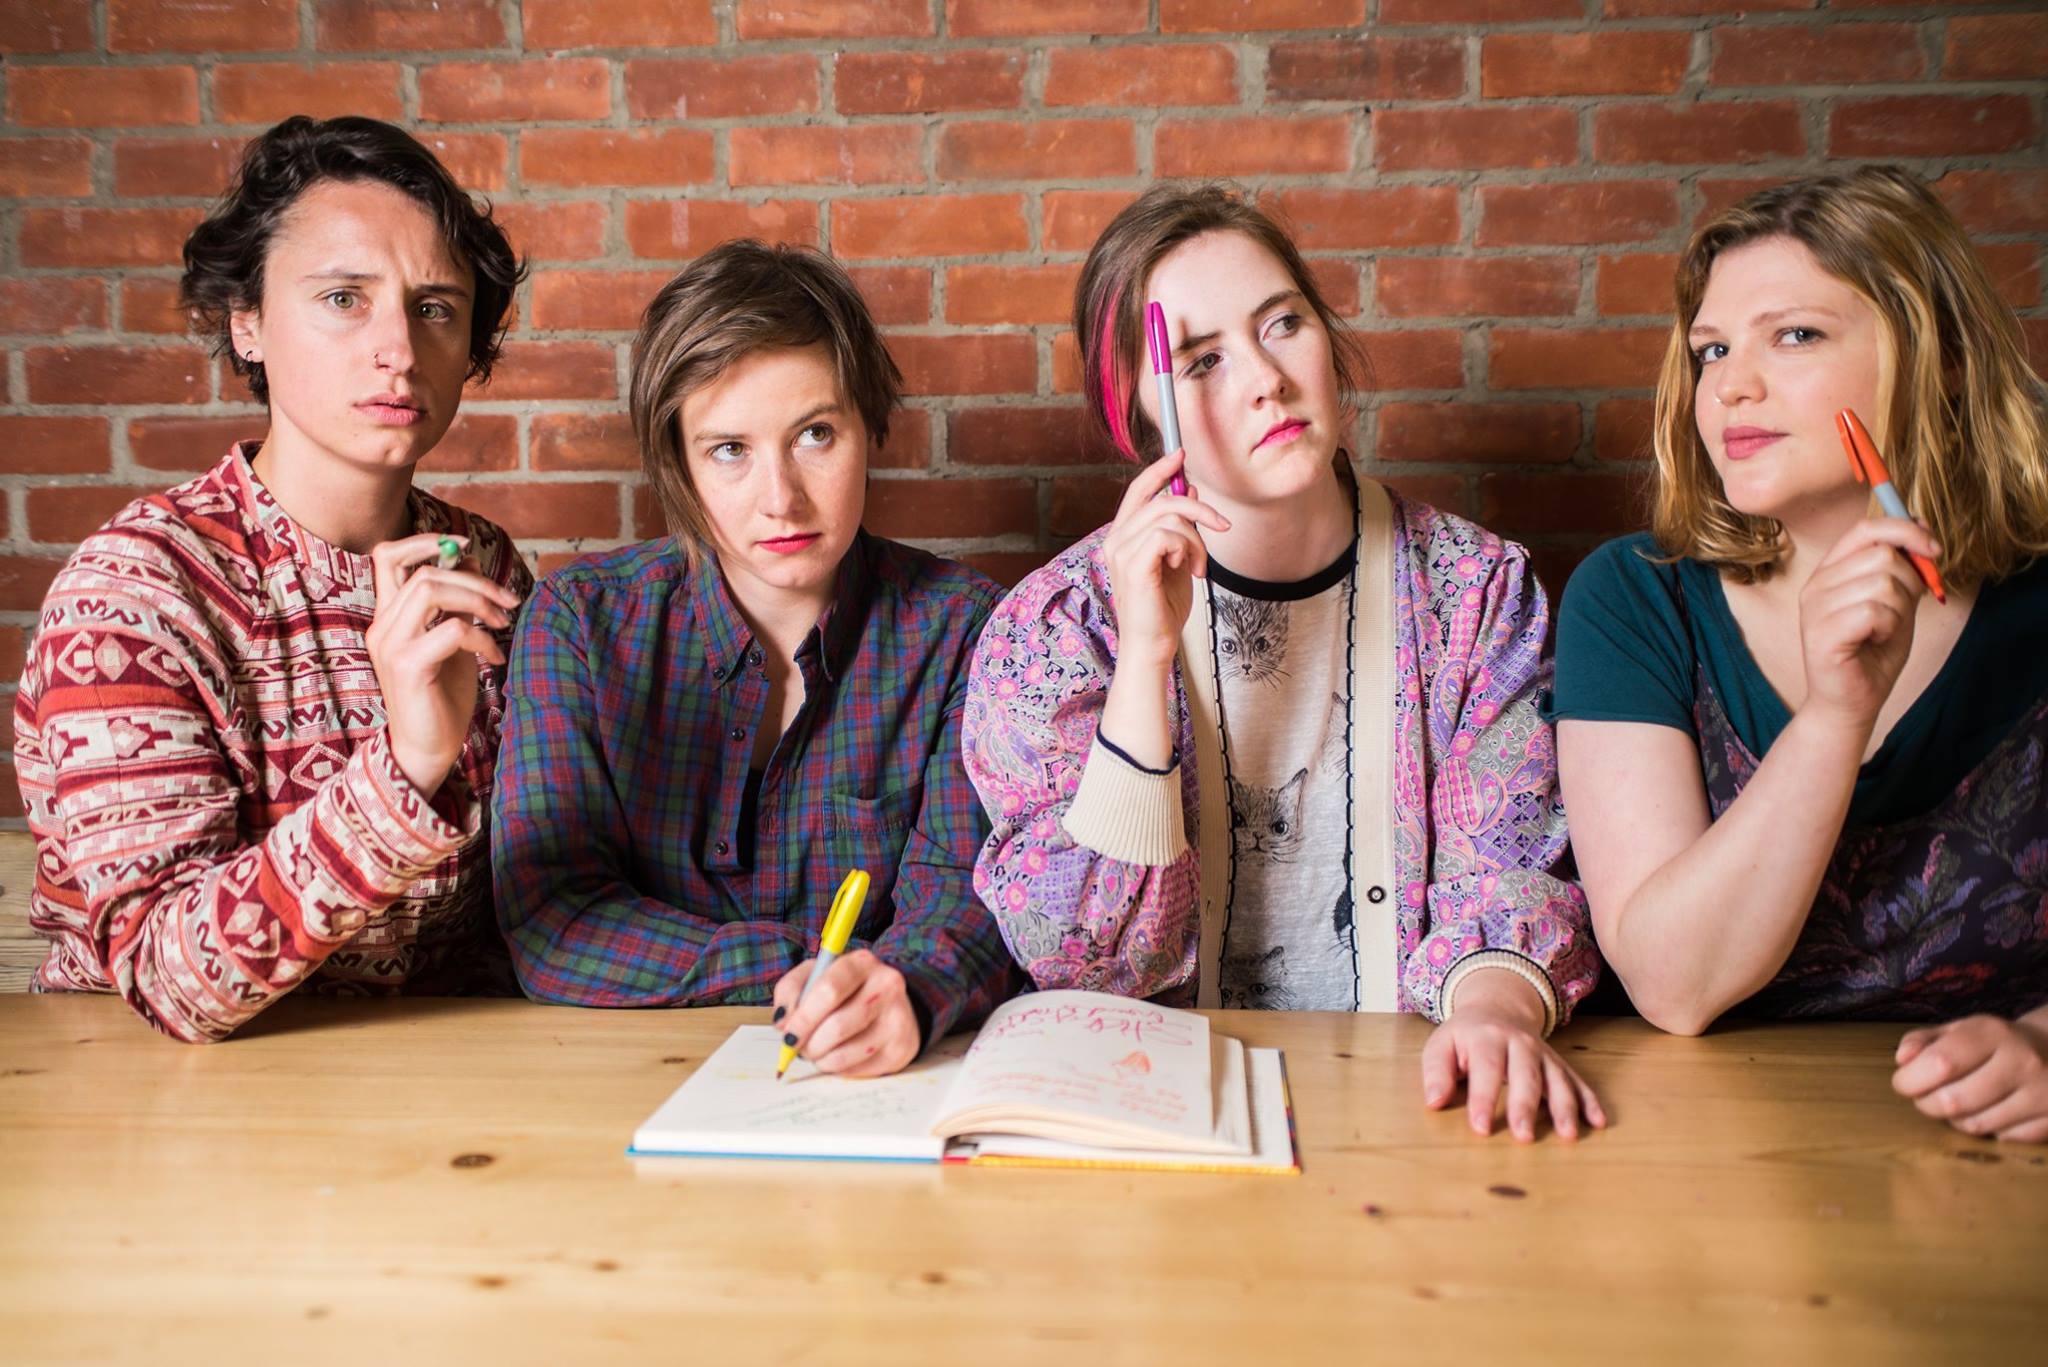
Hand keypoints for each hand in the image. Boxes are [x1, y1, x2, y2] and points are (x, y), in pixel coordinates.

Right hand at [366, 533, 520, 796]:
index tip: (463, 546)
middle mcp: (382, 626)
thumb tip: (467, 560)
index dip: (423, 541)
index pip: (387, 556)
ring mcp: (391, 645)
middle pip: (424, 572)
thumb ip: (454, 603)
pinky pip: (453, 629)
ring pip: (432, 590)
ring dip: (479, 601)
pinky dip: (483, 637)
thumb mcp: (451, 640)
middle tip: (508, 602)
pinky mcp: (408, 666)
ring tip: (503, 624)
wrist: (427, 749)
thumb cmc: (442, 695)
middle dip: (475, 580)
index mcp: (388, 616)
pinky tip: (495, 658)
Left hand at [772, 949, 920, 1078]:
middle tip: (799, 1049)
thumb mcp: (815, 976)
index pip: (829, 991)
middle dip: (809, 1044)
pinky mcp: (902, 1048)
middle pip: (838, 1026)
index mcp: (862, 962)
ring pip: (846, 1053)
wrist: (888, 1003)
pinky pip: (859, 1070)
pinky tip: (839, 1056)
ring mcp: (898, 1019)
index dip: (803, 1018)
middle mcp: (887, 986)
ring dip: (821, 1059)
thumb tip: (783, 1022)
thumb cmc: (844, 990)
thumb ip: (791, 990)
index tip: (787, 1035)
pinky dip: (839, 1069)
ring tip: (818, 1051)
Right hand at [1101, 450, 1229, 674]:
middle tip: (1221, 527)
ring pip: (1170, 517)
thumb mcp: (1178, 558)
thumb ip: (1180, 527)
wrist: (1154, 645)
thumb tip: (1190, 493)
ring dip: (1196, 540)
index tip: (1180, 456)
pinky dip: (1187, 548)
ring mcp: (1121, 552)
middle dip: (1199, 509)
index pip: (1139, 491)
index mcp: (1123, 537)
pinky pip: (1167, 535)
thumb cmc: (1163, 609)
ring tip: (1198, 566)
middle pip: (1160, 499)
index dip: (1159, 470)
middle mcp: (1116, 540)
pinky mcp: (1134, 565)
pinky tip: (1189, 570)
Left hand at [1422, 969, 1605, 1141]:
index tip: (1481, 1128)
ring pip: (1557, 1080)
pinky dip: (1589, 1101)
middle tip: (1524, 1137)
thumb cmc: (1464, 1036)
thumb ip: (1436, 1072)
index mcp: (1487, 1038)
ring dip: (1564, 1108)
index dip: (1483, 1099)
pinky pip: (1577, 1081)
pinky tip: (1597, 1122)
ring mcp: (1543, 1054)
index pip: (1486, 1070)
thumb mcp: (1441, 1045)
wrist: (1497, 1007)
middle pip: (1525, 1076)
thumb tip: (1434, 1102)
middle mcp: (1520, 1044)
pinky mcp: (1558, 1064)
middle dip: (1525, 1107)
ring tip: (1568, 1136)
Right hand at [1797, 518, 1938, 732]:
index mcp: (1830, 571)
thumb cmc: (1873, 653)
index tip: (1934, 550)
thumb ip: (1903, 568)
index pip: (1866, 529)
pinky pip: (1874, 612)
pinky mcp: (1821, 633)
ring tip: (1884, 631)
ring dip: (1899, 611)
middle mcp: (1816, 584)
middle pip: (1883, 556)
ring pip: (1883, 583)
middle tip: (1899, 614)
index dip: (1905, 531)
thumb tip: (1921, 526)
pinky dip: (1889, 628)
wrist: (1851, 702)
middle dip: (1909, 584)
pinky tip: (1875, 641)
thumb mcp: (1896, 602)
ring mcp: (1814, 608)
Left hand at [1892, 1012, 2047, 1142]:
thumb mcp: (1958, 1030)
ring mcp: (2044, 1094)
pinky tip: (1991, 1112)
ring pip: (1975, 1126)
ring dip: (1955, 1119)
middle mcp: (2023, 1062)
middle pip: (1954, 1101)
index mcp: (1993, 1033)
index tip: (1903, 1083)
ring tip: (1959, 1102)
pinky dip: (1989, 1130)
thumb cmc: (1992, 1043)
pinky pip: (2003, 1139)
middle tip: (1926, 1096)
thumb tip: (1903, 1060)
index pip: (1941, 1063)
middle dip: (1927, 1104)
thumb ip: (1922, 1041)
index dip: (1911, 1079)